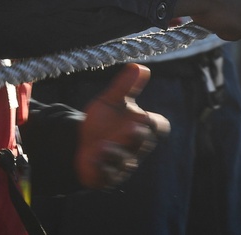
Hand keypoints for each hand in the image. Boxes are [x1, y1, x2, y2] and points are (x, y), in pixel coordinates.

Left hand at [75, 63, 169, 189]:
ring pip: (126, 161)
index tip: (146, 117)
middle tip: (131, 128)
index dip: (156, 123)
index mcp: (141, 126)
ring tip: (105, 145)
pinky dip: (102, 167)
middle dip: (138, 137)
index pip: (159, 126)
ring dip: (117, 154)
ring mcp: (122, 162)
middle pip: (143, 143)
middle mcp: (135, 146)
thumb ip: (125, 86)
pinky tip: (94, 158)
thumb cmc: (103, 120)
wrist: (80, 141)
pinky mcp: (107, 175)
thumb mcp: (111, 101)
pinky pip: (109, 174)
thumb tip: (140, 66)